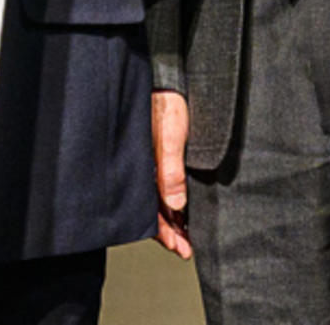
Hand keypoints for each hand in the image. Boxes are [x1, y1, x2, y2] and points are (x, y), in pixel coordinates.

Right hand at [152, 89, 191, 257]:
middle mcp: (144, 168)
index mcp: (142, 167)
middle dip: (169, 232)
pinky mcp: (161, 155)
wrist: (168, 79)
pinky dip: (173, 203)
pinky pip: (164, 186)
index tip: (180, 248)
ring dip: (173, 220)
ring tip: (188, 237)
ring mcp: (152, 163)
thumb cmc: (166, 104)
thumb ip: (171, 171)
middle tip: (186, 249)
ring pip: (159, 200)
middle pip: (154, 209)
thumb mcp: (170, 139)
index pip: (148, 210)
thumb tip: (175, 206)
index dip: (163, 232)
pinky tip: (183, 212)